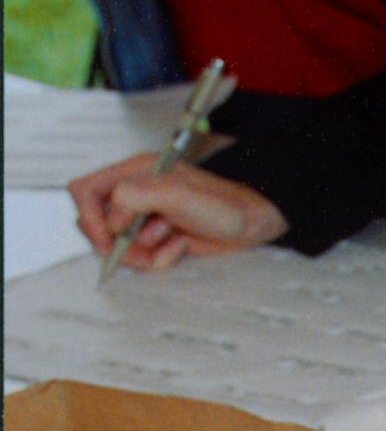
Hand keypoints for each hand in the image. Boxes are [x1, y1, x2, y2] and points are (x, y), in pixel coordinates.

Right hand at [70, 153, 288, 270]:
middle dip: (117, 242)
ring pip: (117, 245)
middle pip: (97, 223)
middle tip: (143, 248)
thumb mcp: (181, 195)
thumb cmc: (226, 204)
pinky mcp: (157, 237)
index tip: (110, 236)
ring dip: (141, 252)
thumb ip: (139, 197)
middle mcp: (136, 193)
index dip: (90, 216)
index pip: (85, 191)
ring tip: (171, 242)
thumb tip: (112, 217)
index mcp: (136, 172)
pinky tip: (181, 247)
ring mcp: (146, 216)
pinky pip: (140, 257)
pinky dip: (159, 258)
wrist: (256, 222)